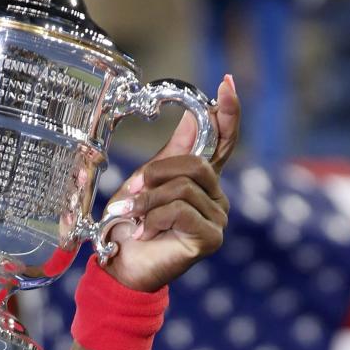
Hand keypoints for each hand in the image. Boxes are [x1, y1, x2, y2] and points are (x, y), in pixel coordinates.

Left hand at [102, 75, 240, 291]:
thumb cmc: (131, 225)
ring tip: (133, 217)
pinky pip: (182, 211)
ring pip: (184, 188)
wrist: (121, 266)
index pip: (224, 140)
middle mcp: (215, 196)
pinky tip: (145, 233)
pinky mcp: (211, 238)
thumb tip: (197, 114)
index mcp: (202, 180)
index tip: (226, 84)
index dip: (228, 112)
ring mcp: (217, 218)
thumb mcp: (147, 181)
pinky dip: (154, 220)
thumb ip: (173, 152)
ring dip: (148, 201)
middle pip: (196, 164)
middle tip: (132, 192)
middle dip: (157, 174)